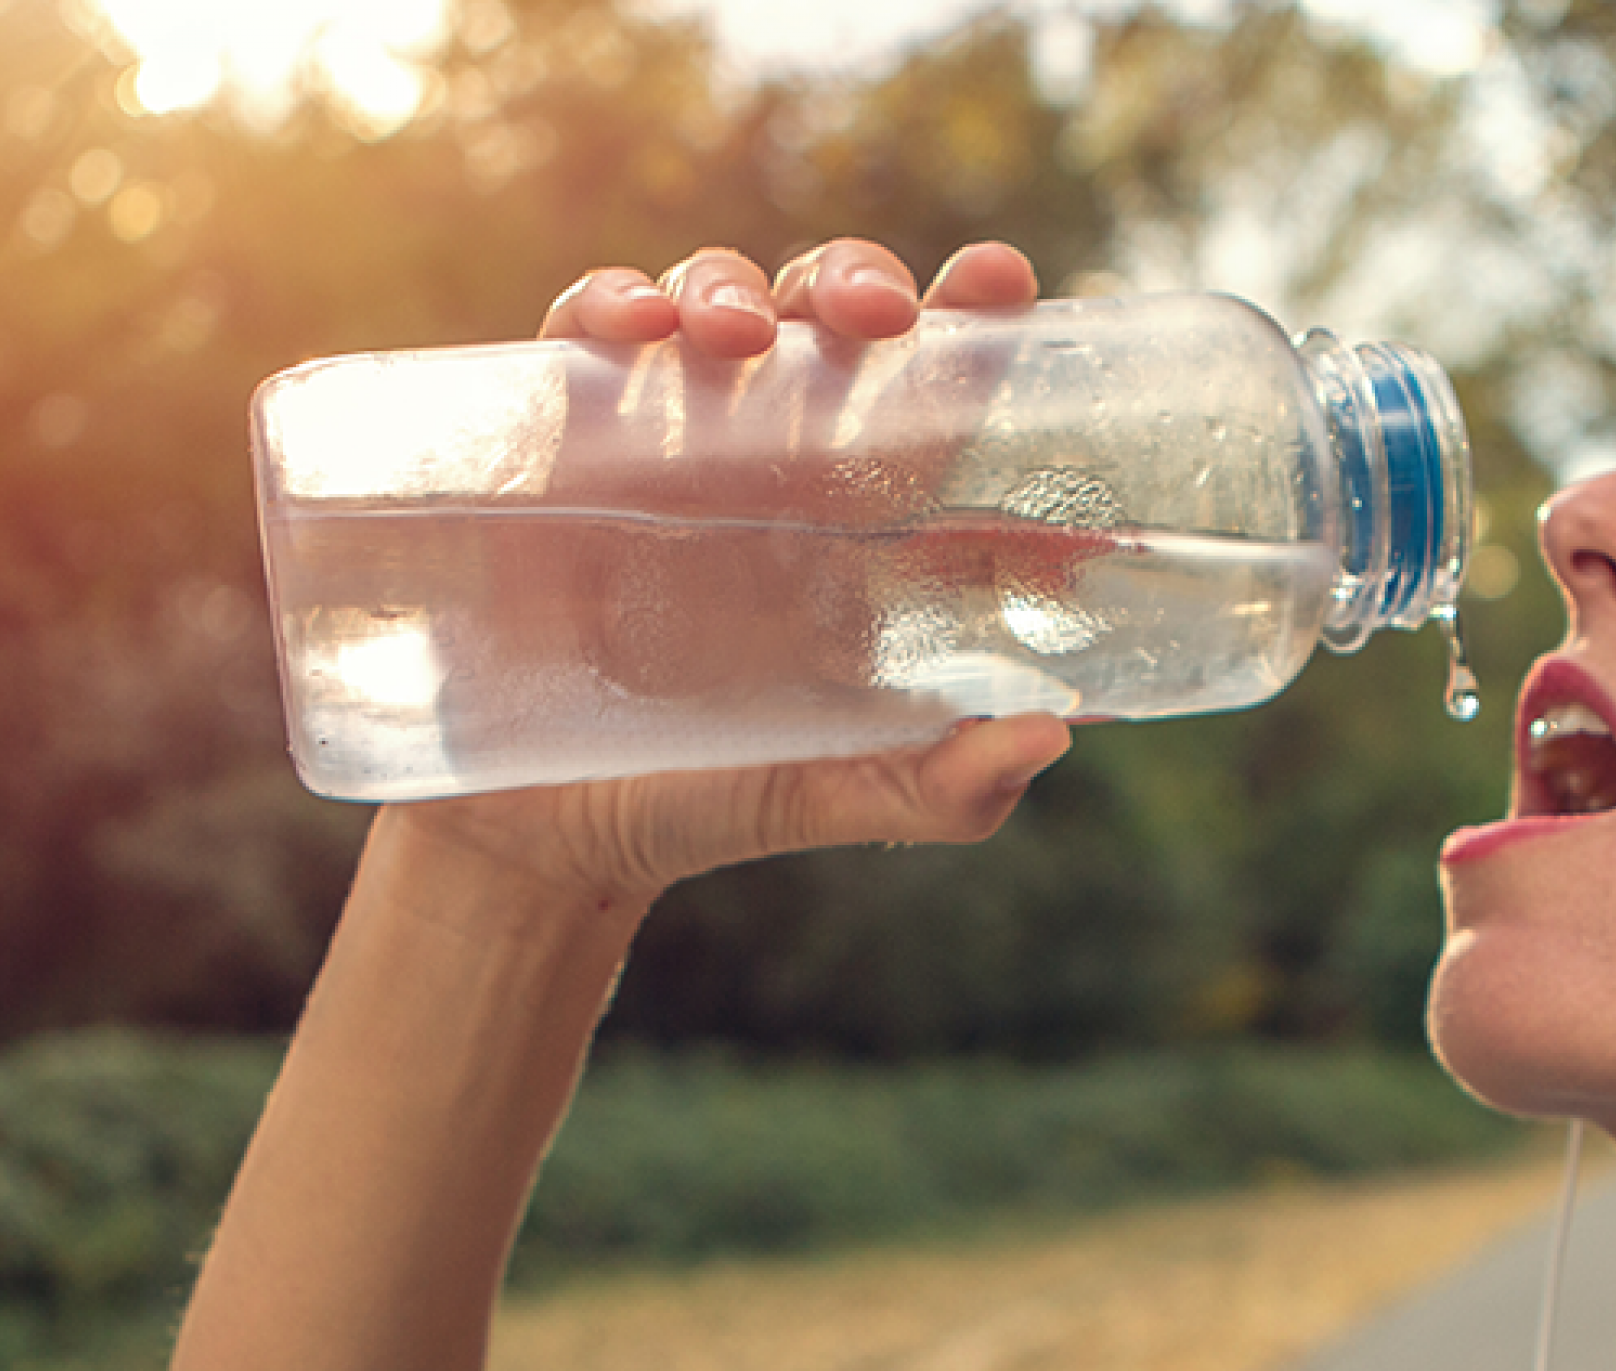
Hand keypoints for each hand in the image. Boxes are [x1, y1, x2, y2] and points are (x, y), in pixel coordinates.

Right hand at [384, 240, 1071, 907]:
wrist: (553, 830)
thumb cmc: (715, 793)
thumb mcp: (846, 797)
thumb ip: (951, 785)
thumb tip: (1047, 735)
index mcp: (861, 516)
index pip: (929, 388)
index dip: (970, 320)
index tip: (1002, 281)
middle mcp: (772, 455)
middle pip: (825, 312)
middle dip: (855, 279)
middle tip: (877, 317)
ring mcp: (665, 437)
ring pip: (712, 299)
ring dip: (732, 284)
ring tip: (739, 335)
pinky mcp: (559, 442)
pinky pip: (581, 333)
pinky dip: (606, 304)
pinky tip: (631, 330)